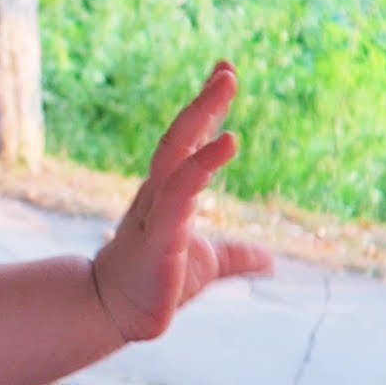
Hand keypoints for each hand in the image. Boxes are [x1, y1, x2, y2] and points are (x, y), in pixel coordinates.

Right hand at [91, 60, 273, 341]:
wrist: (116, 313)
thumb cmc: (156, 285)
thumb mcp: (206, 265)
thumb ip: (234, 256)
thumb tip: (269, 260)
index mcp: (170, 195)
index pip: (190, 143)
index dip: (207, 109)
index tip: (223, 75)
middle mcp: (160, 192)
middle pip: (180, 136)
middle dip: (203, 102)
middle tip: (226, 70)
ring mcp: (157, 208)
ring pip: (177, 151)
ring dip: (201, 114)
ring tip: (226, 84)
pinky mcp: (160, 231)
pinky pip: (182, 190)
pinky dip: (203, 162)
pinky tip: (229, 141)